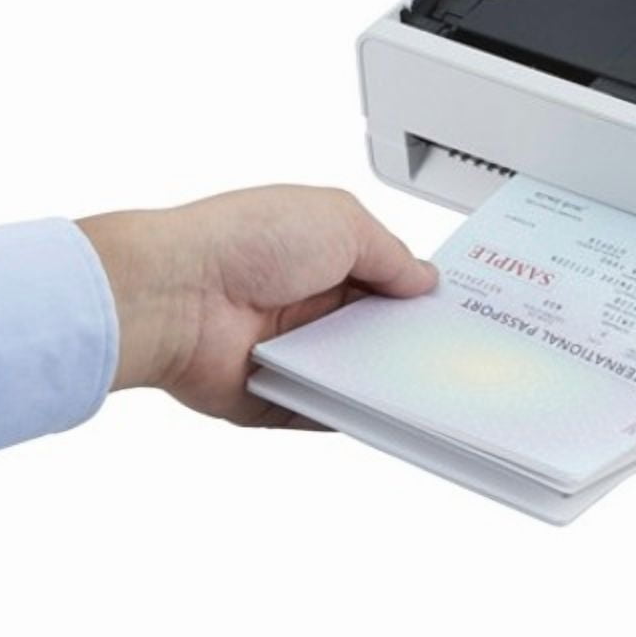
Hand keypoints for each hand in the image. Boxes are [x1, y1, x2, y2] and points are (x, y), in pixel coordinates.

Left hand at [79, 186, 436, 425]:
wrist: (178, 293)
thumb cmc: (246, 241)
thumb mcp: (342, 221)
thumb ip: (391, 254)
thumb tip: (424, 279)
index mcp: (323, 254)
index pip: (385, 279)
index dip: (418, 294)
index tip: (457, 311)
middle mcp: (306, 303)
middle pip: (375, 332)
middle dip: (409, 341)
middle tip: (453, 354)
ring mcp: (290, 352)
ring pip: (355, 376)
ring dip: (383, 380)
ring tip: (430, 387)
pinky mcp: (273, 397)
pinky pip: (324, 414)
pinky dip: (350, 415)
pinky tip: (384, 414)